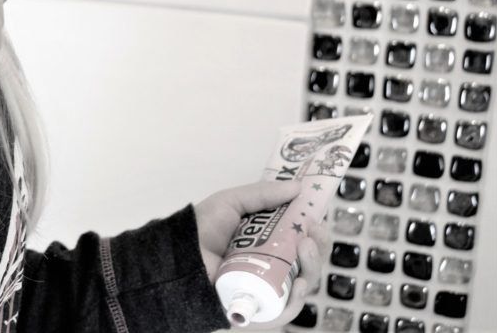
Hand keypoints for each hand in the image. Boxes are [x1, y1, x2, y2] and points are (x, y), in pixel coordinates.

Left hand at [194, 181, 329, 329]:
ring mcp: (265, 289)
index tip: (318, 216)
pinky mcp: (257, 309)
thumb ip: (262, 194)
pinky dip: (298, 299)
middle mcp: (269, 267)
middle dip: (318, 246)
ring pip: (301, 284)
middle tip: (315, 230)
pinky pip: (285, 310)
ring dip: (312, 266)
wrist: (178, 255)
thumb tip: (298, 186)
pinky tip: (300, 283)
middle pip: (306, 262)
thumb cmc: (201, 229)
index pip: (300, 240)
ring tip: (305, 247)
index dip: (313, 231)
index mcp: (266, 243)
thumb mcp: (232, 203)